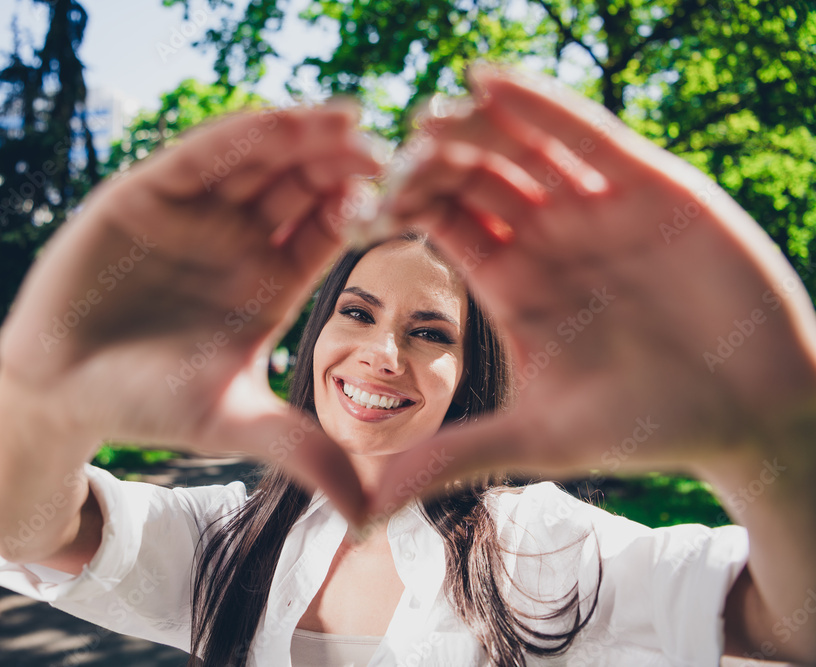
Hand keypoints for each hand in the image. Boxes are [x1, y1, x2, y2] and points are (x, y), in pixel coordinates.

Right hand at [0, 105, 379, 522]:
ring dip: (302, 137)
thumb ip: (305, 453)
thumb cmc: (146, 405)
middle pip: (304, 184)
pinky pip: (198, 155)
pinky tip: (277, 123)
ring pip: (259, 159)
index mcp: (271, 281)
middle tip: (392, 151)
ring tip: (347, 122)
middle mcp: (239, 238)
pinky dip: (237, 137)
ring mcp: (194, 212)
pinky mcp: (145, 194)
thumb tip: (373, 517)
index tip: (410, 200)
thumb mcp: (236, 423)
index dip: (368, 211)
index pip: (331, 230)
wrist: (60, 394)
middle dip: (345, 164)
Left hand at [370, 65, 815, 514]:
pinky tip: (490, 82)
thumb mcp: (540, 440)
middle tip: (386, 156)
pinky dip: (540, 106)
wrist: (754, 414)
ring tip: (431, 117)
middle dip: (429, 163)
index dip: (399, 209)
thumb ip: (455, 457)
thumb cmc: (650, 428)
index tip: (356, 206)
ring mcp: (596, 206)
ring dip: (473, 128)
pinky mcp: (650, 186)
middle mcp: (545, 236)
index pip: (440, 224)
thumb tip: (362, 512)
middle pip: (471, 175)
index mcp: (510, 282)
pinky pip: (586, 134)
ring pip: (520, 145)